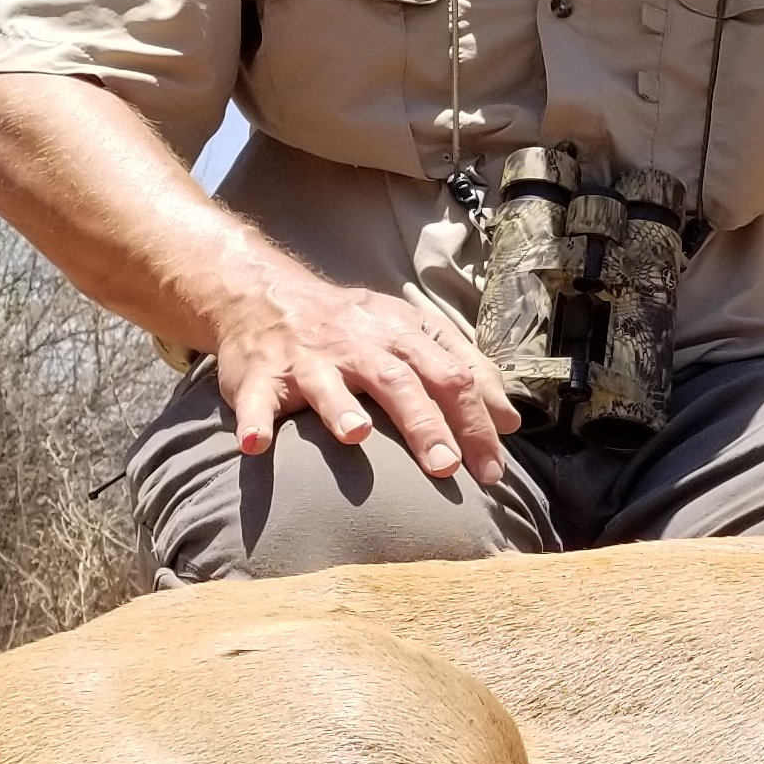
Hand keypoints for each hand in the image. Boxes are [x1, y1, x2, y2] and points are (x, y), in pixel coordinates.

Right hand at [208, 264, 520, 481]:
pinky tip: (256, 445)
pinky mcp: (258, 376)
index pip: (450, 377)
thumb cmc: (352, 327)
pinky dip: (253, 422)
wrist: (267, 295)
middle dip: (424, 424)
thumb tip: (510, 421)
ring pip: (328, 383)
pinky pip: (253, 400)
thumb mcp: (413, 334)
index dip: (476, 421)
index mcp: (401, 336)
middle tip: (445, 467)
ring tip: (357, 436)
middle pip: (398, 381)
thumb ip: (465, 372)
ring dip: (341, 408)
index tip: (494, 469)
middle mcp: (357, 345)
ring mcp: (307, 360)